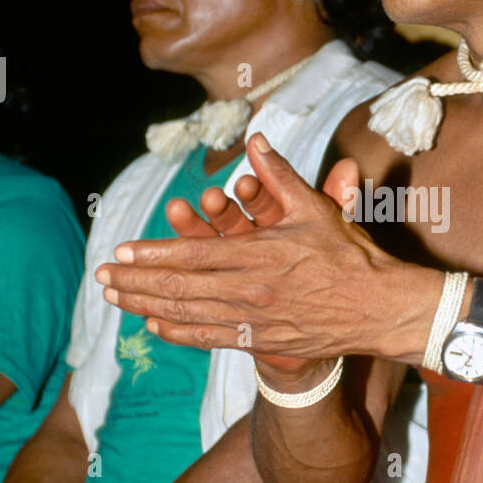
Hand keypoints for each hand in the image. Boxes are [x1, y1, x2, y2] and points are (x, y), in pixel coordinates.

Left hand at [95, 134, 405, 360]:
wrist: (379, 308)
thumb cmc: (349, 255)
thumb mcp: (316, 208)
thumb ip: (280, 175)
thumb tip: (257, 140)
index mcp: (260, 254)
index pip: (193, 255)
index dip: (152, 254)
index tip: (121, 251)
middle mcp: (251, 290)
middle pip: (180, 287)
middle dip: (135, 283)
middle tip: (102, 278)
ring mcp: (255, 321)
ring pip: (189, 315)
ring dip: (147, 307)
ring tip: (116, 301)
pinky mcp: (263, 342)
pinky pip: (211, 339)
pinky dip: (179, 332)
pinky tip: (155, 326)